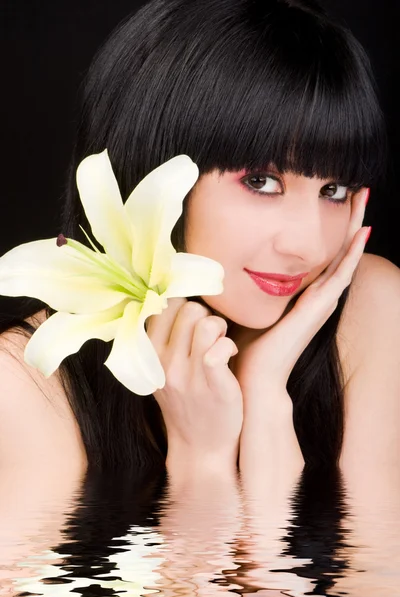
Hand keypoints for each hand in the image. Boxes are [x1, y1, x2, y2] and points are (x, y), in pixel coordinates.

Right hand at [146, 297, 242, 469]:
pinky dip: (229, 344)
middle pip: (189, 307)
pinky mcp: (213, 384)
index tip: (193, 318)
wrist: (200, 445)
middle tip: (210, 332)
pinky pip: (221, 346)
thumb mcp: (161, 369)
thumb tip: (171, 295)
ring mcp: (187, 375)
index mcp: (149, 354)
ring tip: (221, 341)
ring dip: (220, 327)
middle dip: (205, 314)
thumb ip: (163, 336)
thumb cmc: (185, 400)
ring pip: (206, 322)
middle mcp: (163, 362)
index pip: (164, 304)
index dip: (184, 303)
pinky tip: (230, 354)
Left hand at [229, 187, 370, 396]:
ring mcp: (321, 302)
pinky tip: (362, 233)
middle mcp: (316, 295)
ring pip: (345, 257)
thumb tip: (222, 258)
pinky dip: (353, 254)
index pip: (321, 253)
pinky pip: (340, 275)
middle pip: (338, 250)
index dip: (329, 228)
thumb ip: (245, 283)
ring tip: (364, 198)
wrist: (254, 376)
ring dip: (354, 227)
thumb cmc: (246, 344)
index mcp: (302, 294)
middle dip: (348, 219)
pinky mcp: (318, 309)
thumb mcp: (247, 303)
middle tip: (358, 189)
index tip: (332, 200)